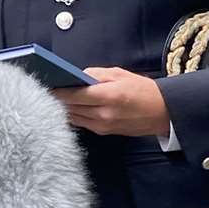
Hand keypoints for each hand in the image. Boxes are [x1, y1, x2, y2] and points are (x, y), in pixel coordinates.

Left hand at [53, 67, 171, 137]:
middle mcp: (104, 114)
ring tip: (53, 97)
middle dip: (57, 99)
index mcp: (110, 96)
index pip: (75, 95)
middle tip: (45, 89)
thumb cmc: (143, 90)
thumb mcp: (120, 74)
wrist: (163, 113)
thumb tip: (75, 76)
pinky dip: (74, 114)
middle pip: (71, 107)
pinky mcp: (103, 133)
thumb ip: (96, 74)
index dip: (58, 91)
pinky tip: (69, 106)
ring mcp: (103, 126)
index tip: (46, 84)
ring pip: (74, 117)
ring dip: (64, 108)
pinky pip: (82, 123)